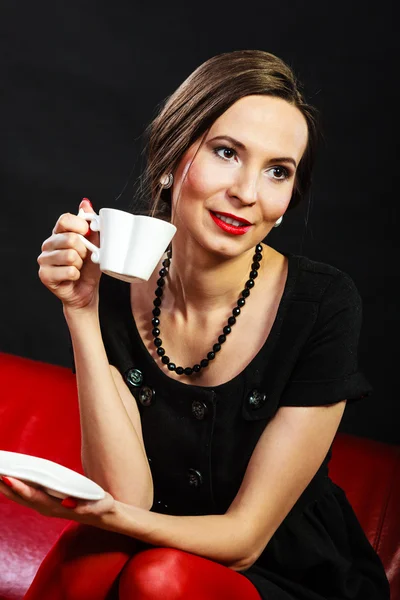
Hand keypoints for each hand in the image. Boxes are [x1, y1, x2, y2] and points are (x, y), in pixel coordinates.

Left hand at [0, 476, 115, 525]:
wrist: (102, 514)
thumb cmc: (100, 508)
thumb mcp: (97, 507)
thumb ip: (84, 507)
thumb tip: (67, 503)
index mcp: (55, 508)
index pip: (33, 497)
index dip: (19, 488)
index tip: (7, 478)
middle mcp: (45, 508)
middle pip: (21, 497)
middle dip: (5, 486)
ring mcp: (44, 505)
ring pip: (20, 497)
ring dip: (6, 486)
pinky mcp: (46, 500)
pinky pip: (26, 494)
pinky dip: (15, 486)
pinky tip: (10, 478)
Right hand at [37, 198, 101, 310]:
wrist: (86, 291)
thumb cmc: (89, 267)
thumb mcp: (96, 243)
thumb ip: (90, 223)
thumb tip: (85, 202)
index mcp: (59, 233)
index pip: (65, 219)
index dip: (81, 226)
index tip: (88, 235)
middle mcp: (48, 244)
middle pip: (70, 238)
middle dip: (84, 251)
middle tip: (84, 258)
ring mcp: (44, 259)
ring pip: (70, 256)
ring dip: (80, 264)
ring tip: (78, 268)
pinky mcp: (44, 275)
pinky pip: (68, 271)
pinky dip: (76, 275)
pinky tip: (73, 277)